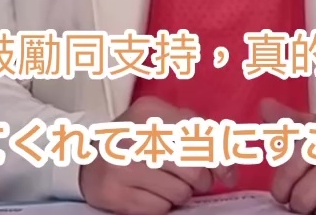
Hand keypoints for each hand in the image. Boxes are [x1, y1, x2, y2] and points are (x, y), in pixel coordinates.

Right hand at [79, 95, 215, 214]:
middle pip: (193, 168)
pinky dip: (161, 206)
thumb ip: (196, 132)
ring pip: (179, 192)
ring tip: (166, 184)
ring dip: (179, 194)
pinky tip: (150, 193)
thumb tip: (228, 165)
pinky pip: (159, 209)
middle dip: (200, 180)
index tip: (226, 173)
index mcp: (150, 110)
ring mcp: (123, 164)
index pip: (200, 136)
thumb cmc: (135, 140)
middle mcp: (135, 134)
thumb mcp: (162, 122)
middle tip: (193, 181)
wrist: (88, 159)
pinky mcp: (115, 193)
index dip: (219, 158)